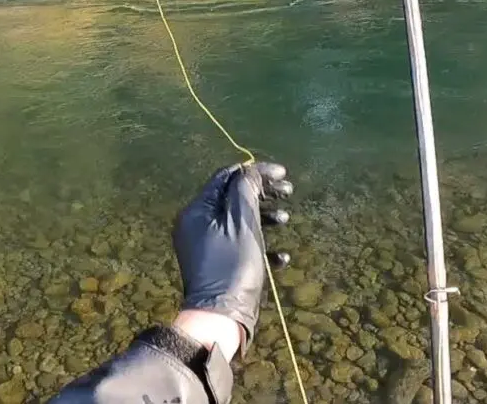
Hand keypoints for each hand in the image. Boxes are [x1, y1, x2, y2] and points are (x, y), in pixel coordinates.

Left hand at [172, 162, 292, 356]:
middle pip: (233, 197)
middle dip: (263, 193)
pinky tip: (282, 256)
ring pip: (239, 221)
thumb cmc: (233, 264)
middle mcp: (197, 224)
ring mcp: (206, 246)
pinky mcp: (218, 265)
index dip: (255, 171)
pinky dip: (260, 245)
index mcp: (198, 210)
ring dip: (265, 217)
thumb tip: (250, 169)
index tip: (282, 174)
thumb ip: (245, 189)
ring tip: (286, 220)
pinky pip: (239, 246)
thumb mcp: (242, 221)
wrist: (221, 315)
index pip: (226, 177)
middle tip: (289, 192)